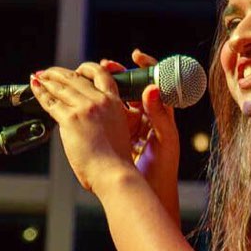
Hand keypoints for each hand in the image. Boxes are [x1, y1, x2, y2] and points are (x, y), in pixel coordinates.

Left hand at [28, 62, 133, 192]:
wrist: (113, 173)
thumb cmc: (116, 159)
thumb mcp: (119, 128)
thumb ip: (106, 116)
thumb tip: (88, 115)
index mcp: (115, 102)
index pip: (100, 74)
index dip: (85, 68)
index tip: (76, 70)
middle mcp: (100, 101)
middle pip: (76, 78)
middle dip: (59, 73)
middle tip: (49, 72)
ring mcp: (85, 109)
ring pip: (61, 87)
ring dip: (48, 79)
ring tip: (39, 77)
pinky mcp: (70, 120)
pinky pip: (51, 102)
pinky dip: (41, 92)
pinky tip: (35, 88)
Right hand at [102, 49, 179, 214]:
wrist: (151, 195)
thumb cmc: (163, 170)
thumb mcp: (164, 141)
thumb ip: (160, 116)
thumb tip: (152, 89)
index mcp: (161, 115)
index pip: (155, 82)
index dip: (146, 66)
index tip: (134, 56)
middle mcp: (148, 117)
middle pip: (133, 87)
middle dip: (118, 73)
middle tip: (105, 65)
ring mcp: (133, 126)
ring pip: (118, 99)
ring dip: (104, 87)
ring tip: (89, 78)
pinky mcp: (121, 136)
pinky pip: (109, 115)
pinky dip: (99, 106)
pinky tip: (86, 101)